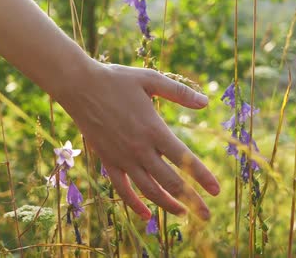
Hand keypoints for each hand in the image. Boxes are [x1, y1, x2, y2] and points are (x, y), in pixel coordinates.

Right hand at [59, 61, 219, 219]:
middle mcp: (140, 149)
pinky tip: (146, 214)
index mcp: (154, 129)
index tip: (217, 191)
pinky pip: (122, 189)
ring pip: (149, 190)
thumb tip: (206, 102)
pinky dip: (134, 203)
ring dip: (168, 205)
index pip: (184, 160)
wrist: (79, 86)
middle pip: (171, 182)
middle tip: (207, 215)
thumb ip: (179, 93)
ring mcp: (122, 158)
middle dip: (192, 200)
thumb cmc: (116, 79)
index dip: (203, 177)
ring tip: (184, 214)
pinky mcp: (107, 161)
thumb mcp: (150, 79)